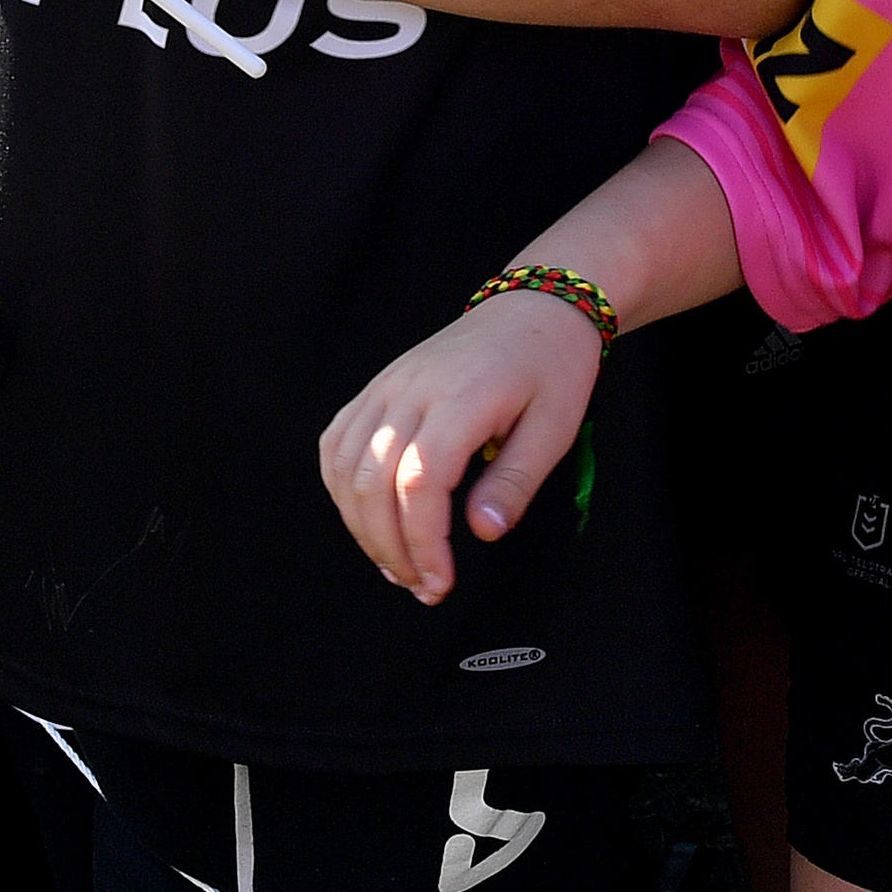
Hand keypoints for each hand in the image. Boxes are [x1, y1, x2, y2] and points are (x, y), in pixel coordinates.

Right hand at [320, 287, 608, 602]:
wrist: (535, 306)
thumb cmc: (550, 366)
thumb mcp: (554, 427)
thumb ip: (515, 483)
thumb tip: (482, 533)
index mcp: (460, 397)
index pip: (419, 482)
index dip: (422, 541)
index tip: (440, 580)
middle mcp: (411, 389)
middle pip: (371, 481)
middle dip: (390, 547)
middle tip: (421, 586)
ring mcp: (387, 385)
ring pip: (345, 466)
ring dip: (361, 526)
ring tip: (396, 564)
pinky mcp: (377, 387)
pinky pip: (337, 442)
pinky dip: (342, 488)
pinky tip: (367, 519)